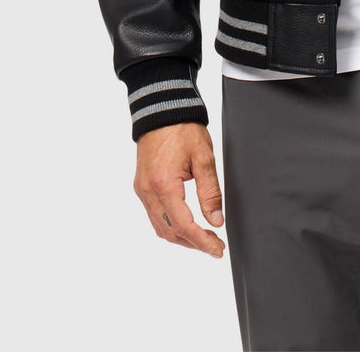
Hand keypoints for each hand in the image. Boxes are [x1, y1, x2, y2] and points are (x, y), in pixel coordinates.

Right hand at [134, 122, 225, 256]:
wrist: (163, 109)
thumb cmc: (183, 129)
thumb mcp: (204, 158)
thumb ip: (210, 192)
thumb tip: (216, 221)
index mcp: (164, 184)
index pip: (183, 225)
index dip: (202, 242)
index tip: (217, 249)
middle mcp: (148, 191)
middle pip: (169, 232)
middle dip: (193, 243)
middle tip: (215, 246)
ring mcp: (142, 189)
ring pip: (160, 227)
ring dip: (181, 237)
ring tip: (203, 238)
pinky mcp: (142, 186)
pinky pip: (154, 215)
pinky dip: (170, 225)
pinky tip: (186, 224)